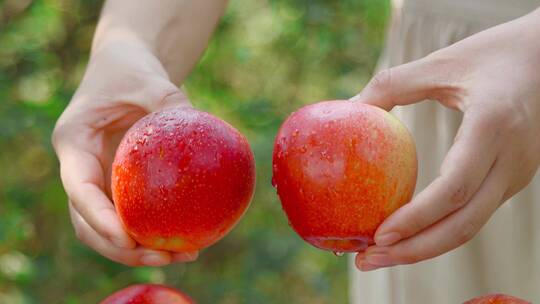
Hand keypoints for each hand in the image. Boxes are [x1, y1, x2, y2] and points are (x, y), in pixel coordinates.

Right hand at [52, 42, 197, 265]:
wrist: (126, 69)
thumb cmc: (131, 70)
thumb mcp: (149, 78)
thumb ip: (170, 101)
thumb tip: (204, 129)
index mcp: (74, 143)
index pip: (80, 190)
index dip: (99, 220)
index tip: (127, 239)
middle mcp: (82, 168)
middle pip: (88, 222)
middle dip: (121, 248)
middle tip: (163, 258)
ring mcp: (100, 180)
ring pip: (108, 228)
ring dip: (138, 250)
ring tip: (183, 257)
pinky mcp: (120, 184)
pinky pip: (132, 215)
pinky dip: (153, 232)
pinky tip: (188, 241)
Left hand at [352, 9, 539, 270]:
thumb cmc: (494, 54)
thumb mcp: (442, 62)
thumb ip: (393, 83)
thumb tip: (347, 110)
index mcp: (494, 126)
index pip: (455, 187)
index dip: (417, 218)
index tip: (378, 235)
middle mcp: (512, 159)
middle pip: (463, 224)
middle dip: (412, 250)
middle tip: (364, 260)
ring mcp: (516, 174)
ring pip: (469, 226)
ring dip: (423, 247)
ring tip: (377, 256)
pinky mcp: (511, 179)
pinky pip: (473, 214)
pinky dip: (438, 230)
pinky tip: (406, 233)